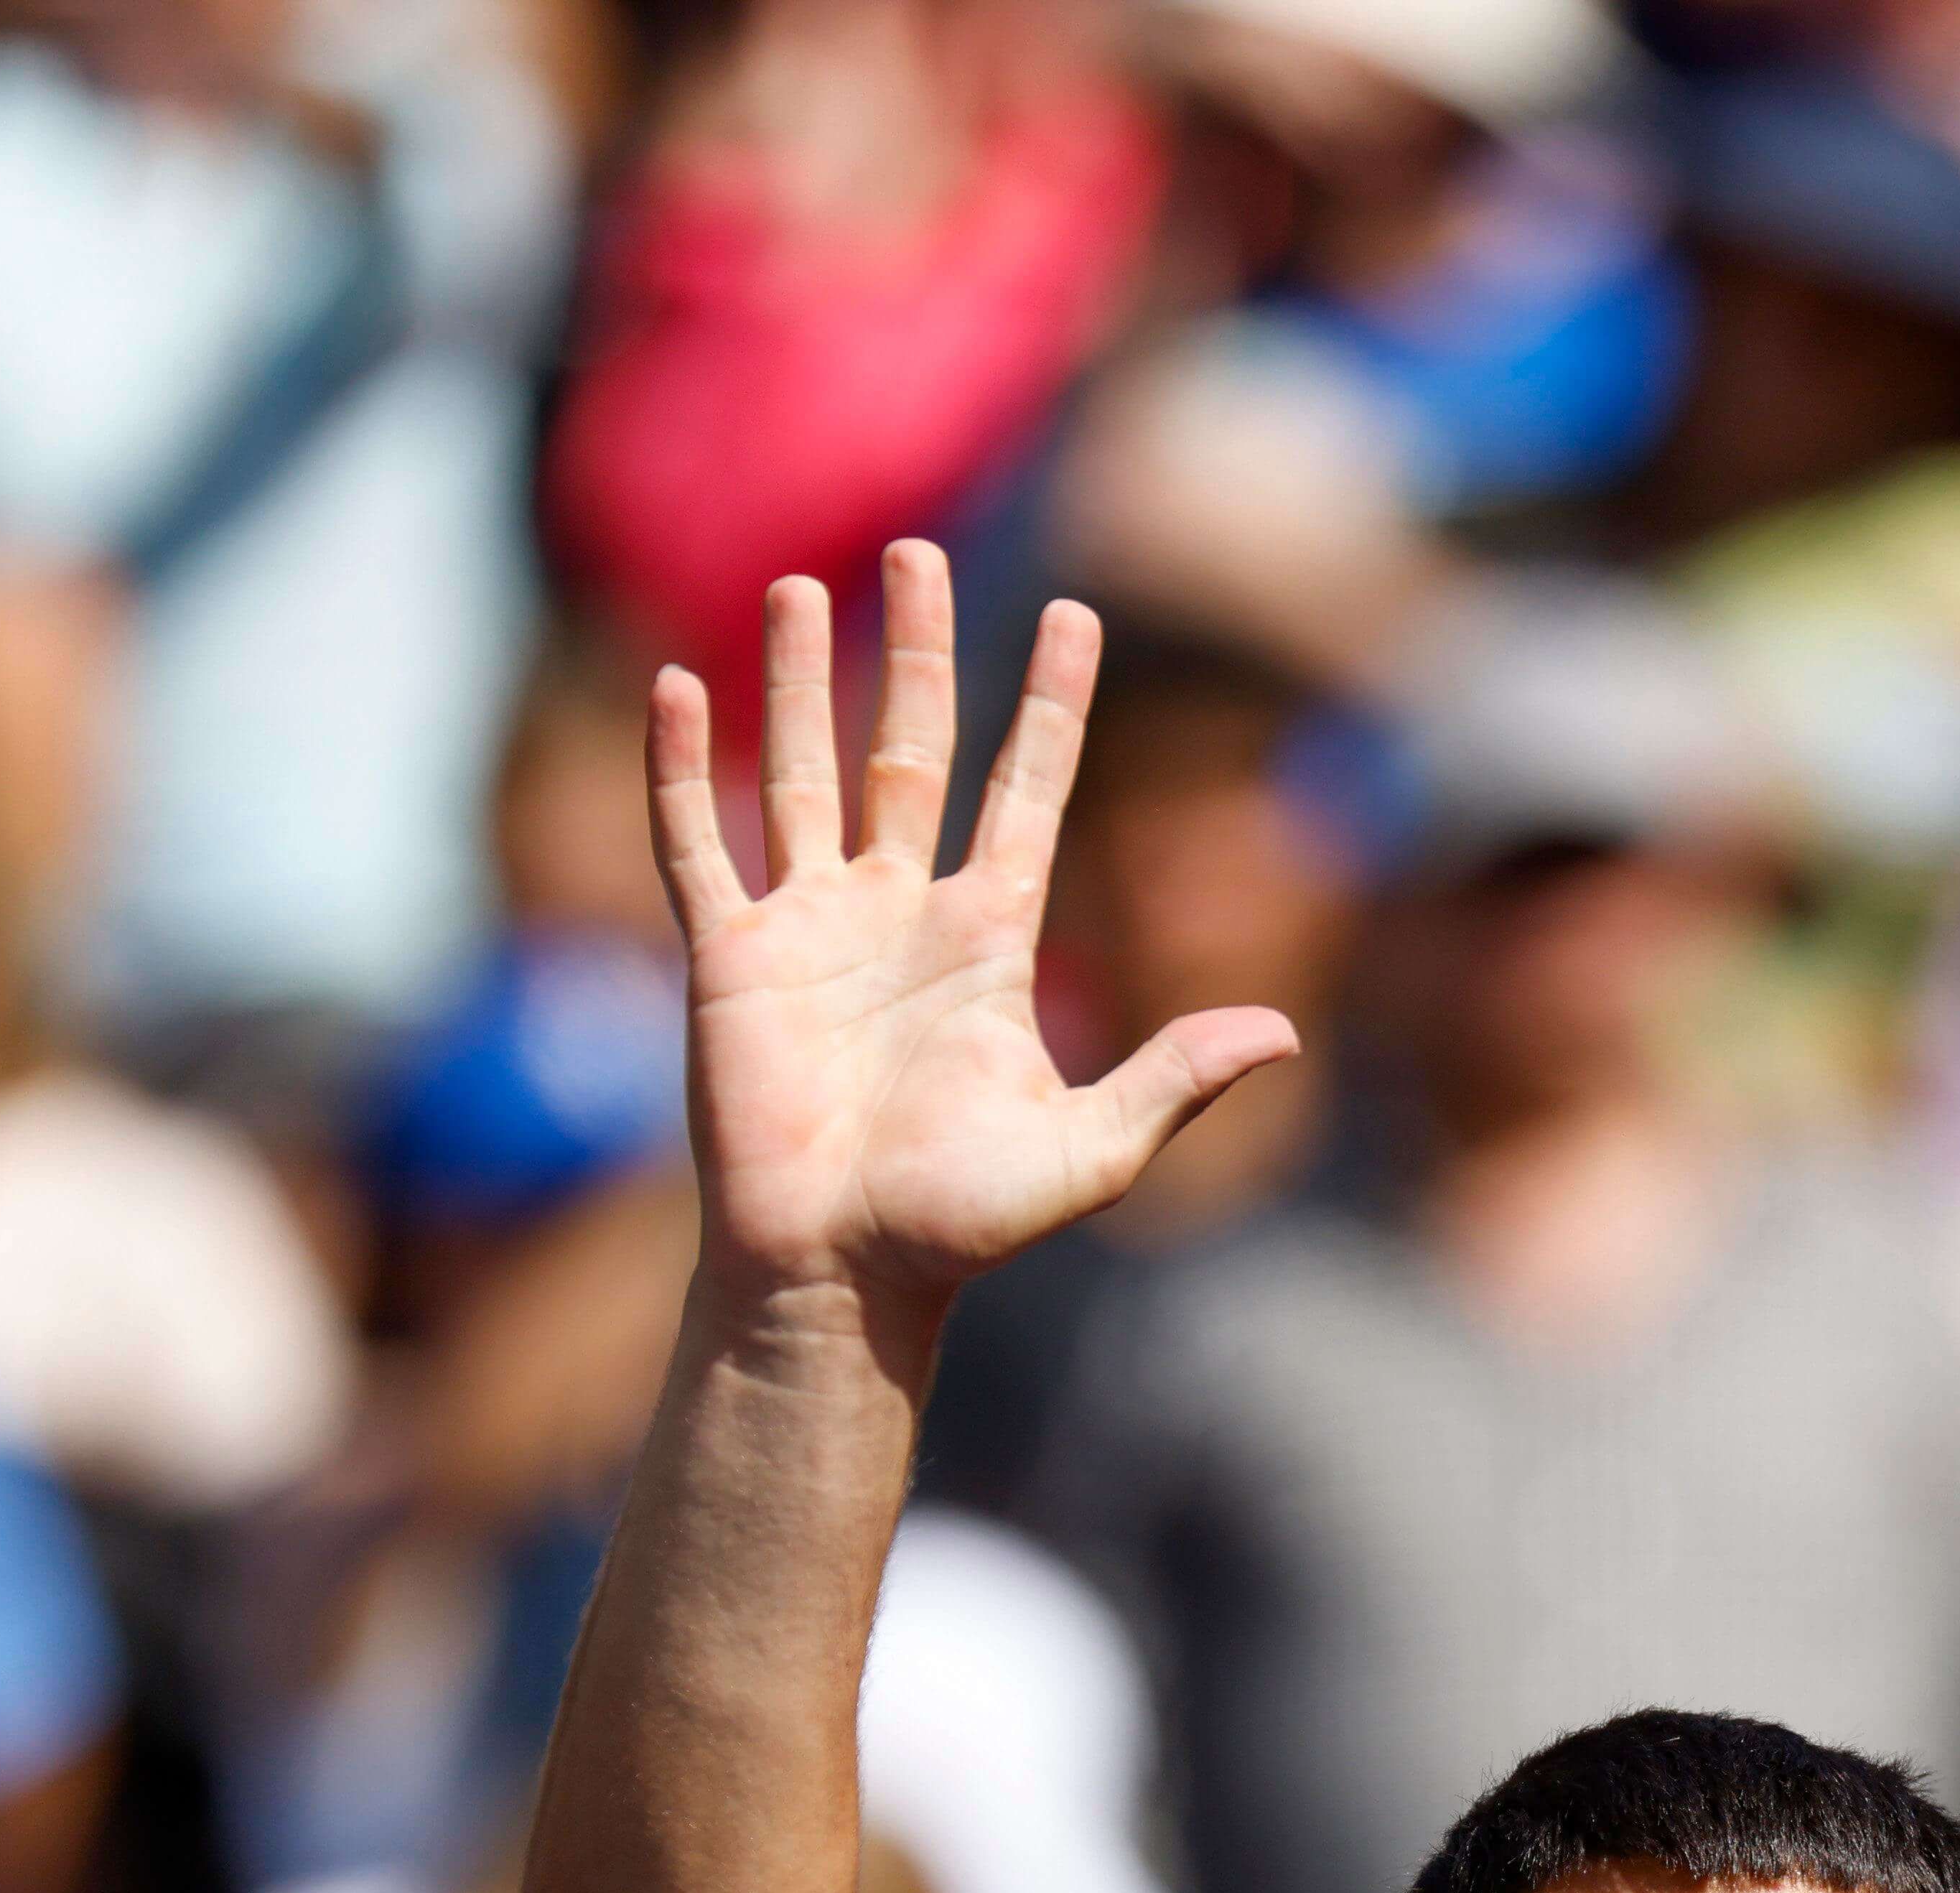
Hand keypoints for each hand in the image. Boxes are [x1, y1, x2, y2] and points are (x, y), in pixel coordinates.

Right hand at [653, 544, 1298, 1369]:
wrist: (843, 1275)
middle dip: (920, 651)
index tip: (1075, 614)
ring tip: (807, 583)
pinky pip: (697, 843)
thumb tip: (1282, 1032)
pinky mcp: (728, 959)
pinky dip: (681, 768)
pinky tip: (677, 684)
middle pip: (911, 749)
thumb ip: (1174, 1083)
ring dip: (804, 678)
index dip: (1050, 706)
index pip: (1026, 792)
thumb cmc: (960, 1222)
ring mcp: (808, 927)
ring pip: (802, 769)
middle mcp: (897, 912)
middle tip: (921, 550)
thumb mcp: (1090, 1150)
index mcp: (986, 939)